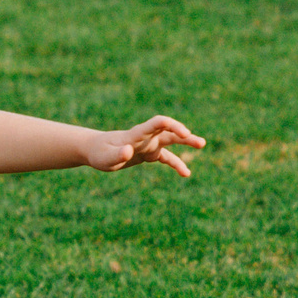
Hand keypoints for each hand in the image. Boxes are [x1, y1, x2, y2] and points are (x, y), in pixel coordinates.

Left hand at [86, 115, 204, 175]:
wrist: (95, 150)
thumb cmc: (98, 153)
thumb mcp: (105, 158)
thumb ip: (117, 154)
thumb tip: (128, 151)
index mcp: (136, 135)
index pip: (156, 124)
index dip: (171, 125)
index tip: (183, 133)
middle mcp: (145, 137)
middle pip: (168, 131)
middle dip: (182, 134)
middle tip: (199, 142)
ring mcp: (148, 144)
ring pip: (170, 141)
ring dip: (186, 142)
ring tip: (202, 144)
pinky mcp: (149, 153)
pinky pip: (166, 157)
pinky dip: (176, 163)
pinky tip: (186, 174)